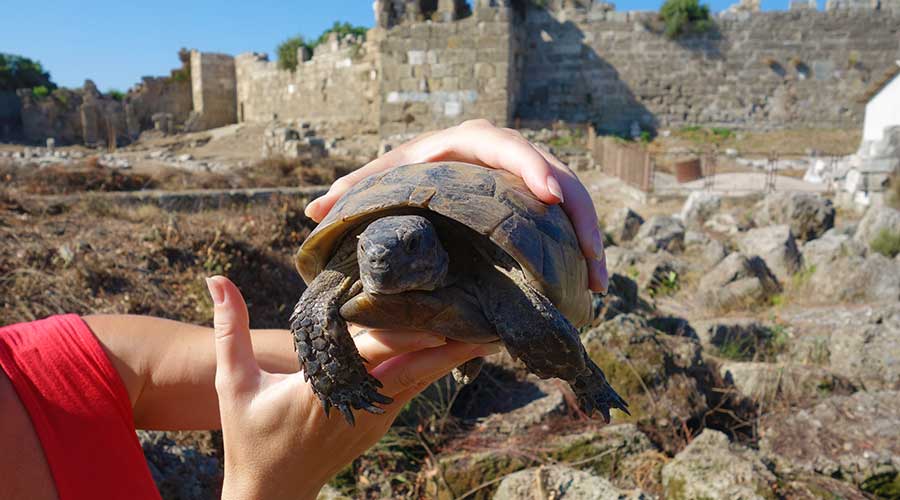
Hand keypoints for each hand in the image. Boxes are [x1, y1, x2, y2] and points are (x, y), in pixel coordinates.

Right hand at [207, 276, 498, 499]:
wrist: (270, 494)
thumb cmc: (248, 436)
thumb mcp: (233, 381)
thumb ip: (228, 328)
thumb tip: (216, 278)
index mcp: (326, 389)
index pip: (375, 354)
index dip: (408, 335)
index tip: (440, 315)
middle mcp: (358, 403)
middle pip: (414, 368)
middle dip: (450, 345)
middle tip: (485, 319)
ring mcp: (373, 417)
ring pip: (421, 380)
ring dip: (450, 357)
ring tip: (483, 332)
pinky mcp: (377, 424)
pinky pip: (411, 391)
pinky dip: (433, 369)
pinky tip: (452, 351)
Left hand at [304, 119, 608, 292]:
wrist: (432, 168)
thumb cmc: (404, 172)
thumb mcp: (381, 179)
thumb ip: (352, 192)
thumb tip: (310, 212)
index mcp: (471, 142)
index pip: (507, 147)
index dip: (532, 168)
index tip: (551, 193)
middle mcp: (507, 155)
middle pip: (556, 175)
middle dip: (578, 215)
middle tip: (591, 259)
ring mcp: (528, 177)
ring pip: (572, 200)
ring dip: (589, 240)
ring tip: (599, 285)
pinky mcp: (538, 201)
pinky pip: (569, 220)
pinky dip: (582, 249)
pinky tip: (592, 285)